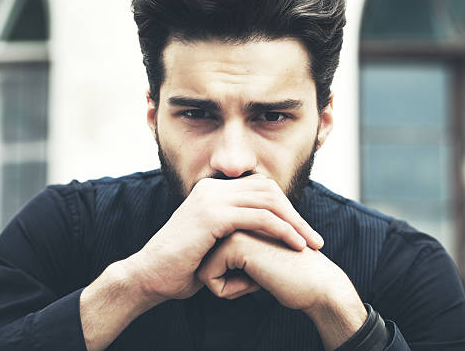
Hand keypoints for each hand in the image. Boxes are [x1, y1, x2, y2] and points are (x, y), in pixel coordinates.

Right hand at [126, 175, 323, 305]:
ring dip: (294, 222)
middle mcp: (212, 188)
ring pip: (268, 201)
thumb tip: (262, 236)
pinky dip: (282, 229)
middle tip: (314, 238)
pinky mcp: (213, 215)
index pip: (260, 188)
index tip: (300, 231)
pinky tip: (295, 244)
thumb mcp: (212, 241)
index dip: (284, 207)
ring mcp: (212, 199)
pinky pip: (259, 217)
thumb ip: (233, 230)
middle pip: (268, 190)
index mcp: (212, 190)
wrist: (151, 276)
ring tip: (311, 243)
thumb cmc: (182, 266)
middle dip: (295, 213)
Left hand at [196, 231, 366, 349]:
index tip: (256, 273)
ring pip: (204, 269)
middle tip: (258, 277)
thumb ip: (231, 253)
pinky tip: (256, 283)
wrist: (318, 285)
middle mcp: (235, 218)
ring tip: (257, 279)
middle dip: (223, 279)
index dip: (226, 274)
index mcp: (239, 218)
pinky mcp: (235, 243)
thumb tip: (200, 264)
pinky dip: (229, 290)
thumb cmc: (287, 276)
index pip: (210, 255)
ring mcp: (234, 227)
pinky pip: (209, 277)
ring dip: (227, 285)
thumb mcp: (253, 258)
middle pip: (204, 261)